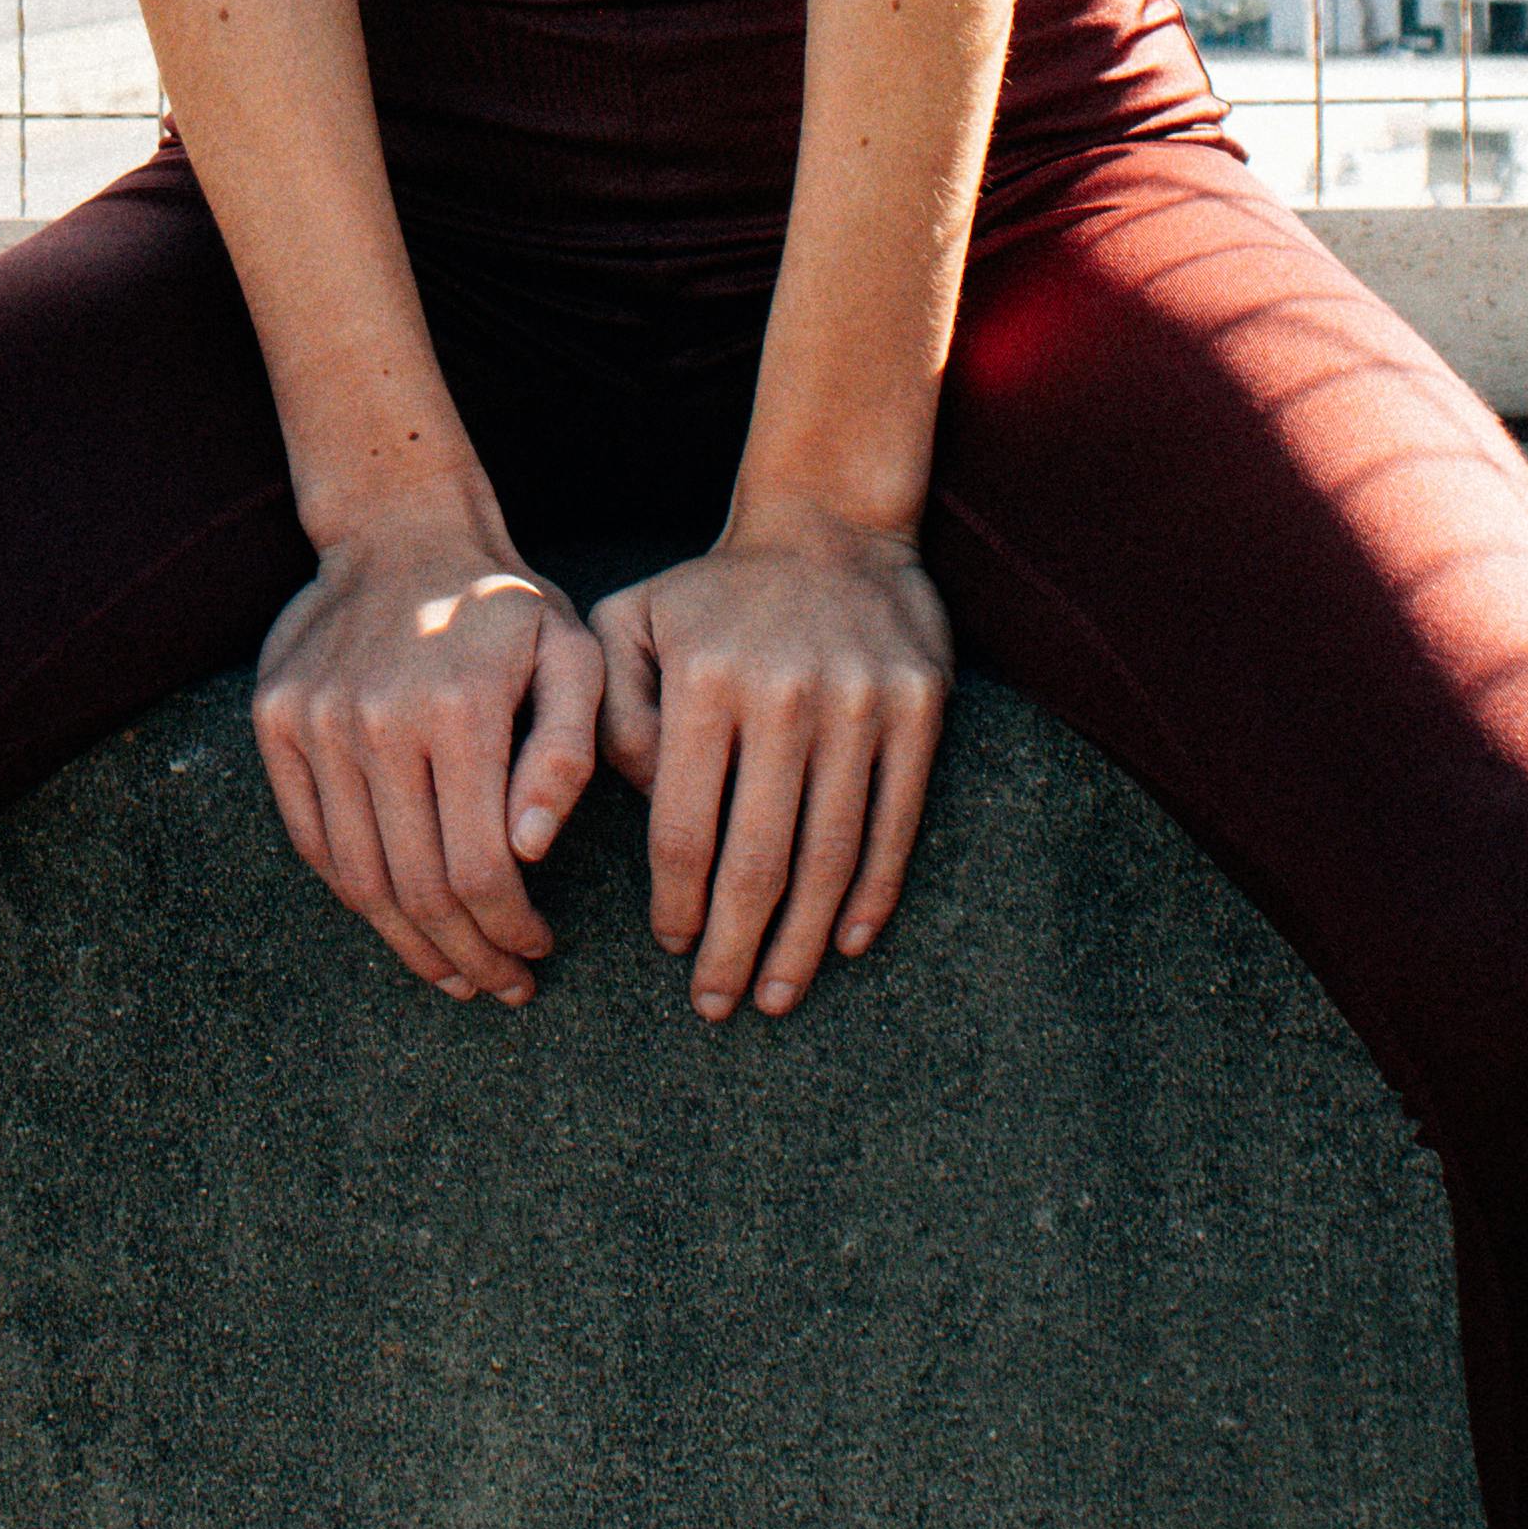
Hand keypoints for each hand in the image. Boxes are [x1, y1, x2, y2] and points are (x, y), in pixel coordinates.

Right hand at [253, 515, 606, 1003]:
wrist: (401, 529)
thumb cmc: (504, 607)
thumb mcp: (573, 655)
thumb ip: (568, 752)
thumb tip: (530, 849)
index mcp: (460, 709)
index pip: (480, 867)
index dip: (509, 930)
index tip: (537, 952)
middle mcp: (378, 720)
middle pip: (417, 888)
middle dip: (465, 956)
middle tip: (500, 984)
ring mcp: (317, 722)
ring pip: (358, 878)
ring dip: (407, 943)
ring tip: (451, 971)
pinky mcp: (276, 720)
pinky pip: (311, 839)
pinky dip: (353, 892)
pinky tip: (396, 915)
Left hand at [595, 520, 952, 1020]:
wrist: (828, 523)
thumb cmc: (712, 593)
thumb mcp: (629, 624)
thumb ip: (608, 715)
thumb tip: (630, 810)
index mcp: (704, 680)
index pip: (686, 827)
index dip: (679, 903)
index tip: (672, 948)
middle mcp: (783, 696)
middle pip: (759, 859)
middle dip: (734, 946)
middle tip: (719, 1005)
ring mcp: (858, 704)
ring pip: (831, 854)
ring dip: (804, 940)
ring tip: (777, 992)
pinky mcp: (918, 709)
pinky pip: (896, 821)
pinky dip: (875, 891)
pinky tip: (850, 940)